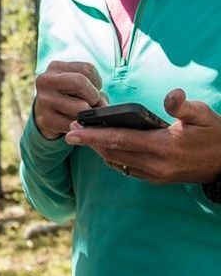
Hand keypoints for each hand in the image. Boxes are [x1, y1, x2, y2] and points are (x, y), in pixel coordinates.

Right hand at [33, 60, 106, 139]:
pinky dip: (81, 127)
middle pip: (80, 82)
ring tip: (85, 115)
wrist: (44, 116)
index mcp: (55, 67)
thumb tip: (103, 106)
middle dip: (94, 97)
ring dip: (89, 114)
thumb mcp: (75, 84)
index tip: (93, 90)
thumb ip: (91, 87)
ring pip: (80, 106)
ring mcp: (44, 100)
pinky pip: (74, 124)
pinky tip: (77, 124)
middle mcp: (45, 80)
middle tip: (94, 105)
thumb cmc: (67, 97)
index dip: (97, 82)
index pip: (87, 68)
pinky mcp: (46, 120)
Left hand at [64, 88, 220, 182]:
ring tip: (81, 136)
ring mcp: (155, 174)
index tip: (72, 130)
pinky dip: (111, 156)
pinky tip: (102, 145)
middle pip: (112, 152)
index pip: (119, 139)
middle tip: (69, 131)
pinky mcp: (156, 178)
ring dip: (97, 149)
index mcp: (163, 145)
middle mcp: (155, 164)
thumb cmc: (214, 134)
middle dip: (88, 142)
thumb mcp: (204, 114)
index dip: (92, 135)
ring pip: (116, 162)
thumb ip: (184, 106)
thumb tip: (172, 96)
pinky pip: (126, 168)